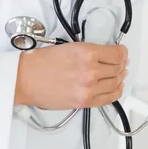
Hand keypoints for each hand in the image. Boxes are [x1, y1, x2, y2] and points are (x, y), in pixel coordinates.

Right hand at [14, 41, 128, 109]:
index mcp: (85, 52)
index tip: (122, 52)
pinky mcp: (85, 101)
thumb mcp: (67, 47)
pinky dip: (116, 91)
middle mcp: (90, 70)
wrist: (26, 79)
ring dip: (119, 77)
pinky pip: (109, 98)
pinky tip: (116, 87)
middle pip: (118, 68)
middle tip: (121, 62)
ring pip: (115, 82)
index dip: (122, 52)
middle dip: (121, 64)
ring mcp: (89, 88)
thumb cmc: (40, 62)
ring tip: (119, 73)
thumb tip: (103, 54)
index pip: (116, 53)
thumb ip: (87, 51)